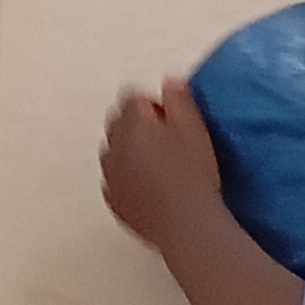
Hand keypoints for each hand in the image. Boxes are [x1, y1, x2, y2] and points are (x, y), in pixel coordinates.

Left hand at [100, 76, 224, 246]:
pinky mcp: (113, 201)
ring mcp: (109, 175)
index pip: (133, 97)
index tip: (173, 121)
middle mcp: (112, 145)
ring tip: (162, 169)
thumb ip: (179, 98)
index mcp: (131, 121)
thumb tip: (169, 81)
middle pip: (119, 122)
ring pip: (115, 152)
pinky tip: (153, 189)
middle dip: (139, 126)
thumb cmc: (193, 173)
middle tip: (170, 143)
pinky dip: (128, 180)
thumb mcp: (194, 127)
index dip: (155, 107)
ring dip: (131, 153)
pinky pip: (116, 180)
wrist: (187, 224)